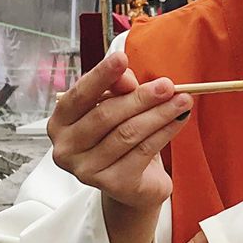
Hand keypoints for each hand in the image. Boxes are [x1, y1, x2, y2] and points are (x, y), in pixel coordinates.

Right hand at [47, 46, 190, 242]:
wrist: (133, 184)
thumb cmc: (119, 137)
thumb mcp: (116, 106)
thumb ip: (118, 88)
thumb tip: (126, 76)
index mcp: (60, 124)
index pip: (79, 96)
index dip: (101, 76)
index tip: (122, 57)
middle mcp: (66, 149)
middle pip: (106, 116)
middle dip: (140, 97)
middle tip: (167, 85)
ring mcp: (87, 170)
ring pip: (128, 133)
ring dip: (159, 113)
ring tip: (182, 100)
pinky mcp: (113, 184)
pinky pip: (143, 151)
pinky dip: (165, 132)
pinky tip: (179, 119)